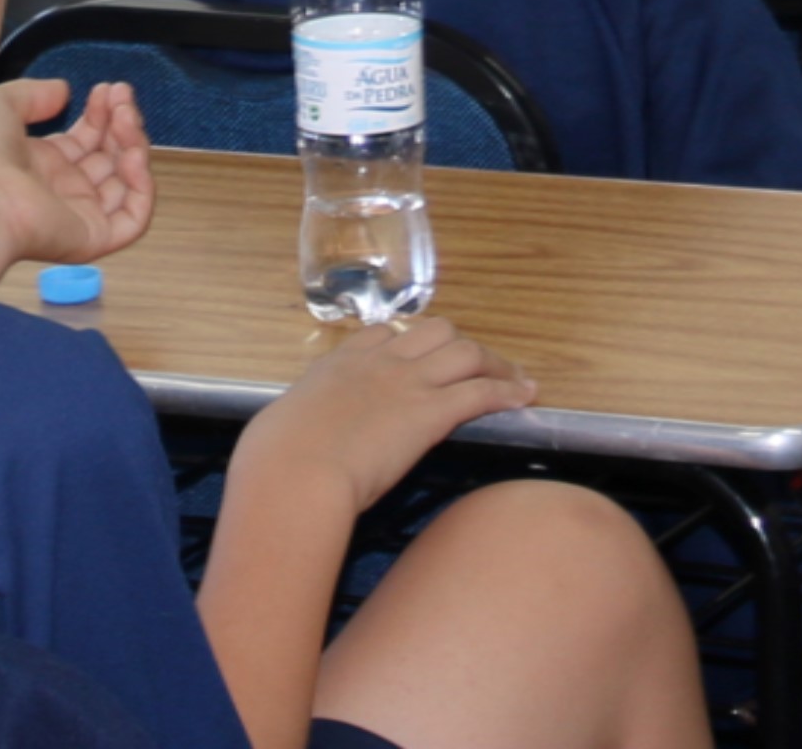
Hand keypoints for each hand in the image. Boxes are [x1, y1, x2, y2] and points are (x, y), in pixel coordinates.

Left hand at [0, 73, 153, 282]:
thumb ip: (34, 94)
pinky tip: (131, 155)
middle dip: (121, 123)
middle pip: (109, 158)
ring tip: (126, 116)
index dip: (101, 114)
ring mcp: (78, 215)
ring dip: (134, 146)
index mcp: (40, 166)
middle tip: (122, 96)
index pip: (86, 140)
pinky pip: (132, 219)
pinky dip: (141, 188)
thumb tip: (64, 91)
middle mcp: (61, 191)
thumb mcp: (1, 104)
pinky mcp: (92, 238)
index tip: (107, 89)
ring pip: (125, 184)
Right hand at [235, 317, 537, 516]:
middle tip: (477, 365)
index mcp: (339, 363)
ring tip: (513, 379)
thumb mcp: (281, 427)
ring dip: (493, 363)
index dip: (410, 340)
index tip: (422, 354)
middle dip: (459, 345)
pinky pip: (479, 391)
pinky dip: (506, 391)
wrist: (294, 471)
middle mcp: (378, 363)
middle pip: (434, 331)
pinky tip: (524, 397)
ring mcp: (406, 383)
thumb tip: (288, 438)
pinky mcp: (430, 413)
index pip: (384, 333)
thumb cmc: (276, 459)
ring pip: (465, 352)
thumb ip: (297, 423)